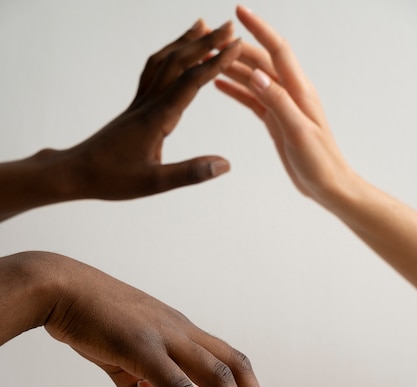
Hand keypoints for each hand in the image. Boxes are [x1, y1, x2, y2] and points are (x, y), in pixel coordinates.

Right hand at [41, 253, 274, 386]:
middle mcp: (182, 331)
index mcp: (180, 330)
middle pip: (234, 367)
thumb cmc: (92, 319)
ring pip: (216, 376)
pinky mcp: (143, 349)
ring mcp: (165, 338)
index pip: (228, 360)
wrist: (62, 290)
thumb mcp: (124, 354)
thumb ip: (141, 385)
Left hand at [69, 20, 241, 199]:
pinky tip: (173, 57)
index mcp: (156, 118)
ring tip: (202, 27)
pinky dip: (167, 57)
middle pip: (178, 63)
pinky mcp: (134, 108)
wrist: (75, 172)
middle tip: (230, 28)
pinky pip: (152, 73)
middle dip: (206, 43)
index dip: (216, 62)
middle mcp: (148, 104)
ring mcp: (139, 103)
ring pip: (163, 63)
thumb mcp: (154, 182)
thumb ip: (190, 173)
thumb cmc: (111, 179)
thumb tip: (226, 165)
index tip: (237, 46)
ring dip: (184, 43)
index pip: (191, 82)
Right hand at [216, 6, 352, 208]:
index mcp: (299, 91)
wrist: (328, 185)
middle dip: (236, 48)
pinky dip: (236, 90)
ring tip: (207, 58)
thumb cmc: (320, 161)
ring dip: (232, 67)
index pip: (277, 51)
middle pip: (260, 62)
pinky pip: (252, 99)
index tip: (239, 13)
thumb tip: (256, 74)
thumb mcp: (298, 132)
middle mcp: (290, 93)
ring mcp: (281, 106)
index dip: (259, 30)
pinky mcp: (275, 121)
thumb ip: (278, 102)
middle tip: (209, 40)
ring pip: (253, 79)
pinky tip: (220, 84)